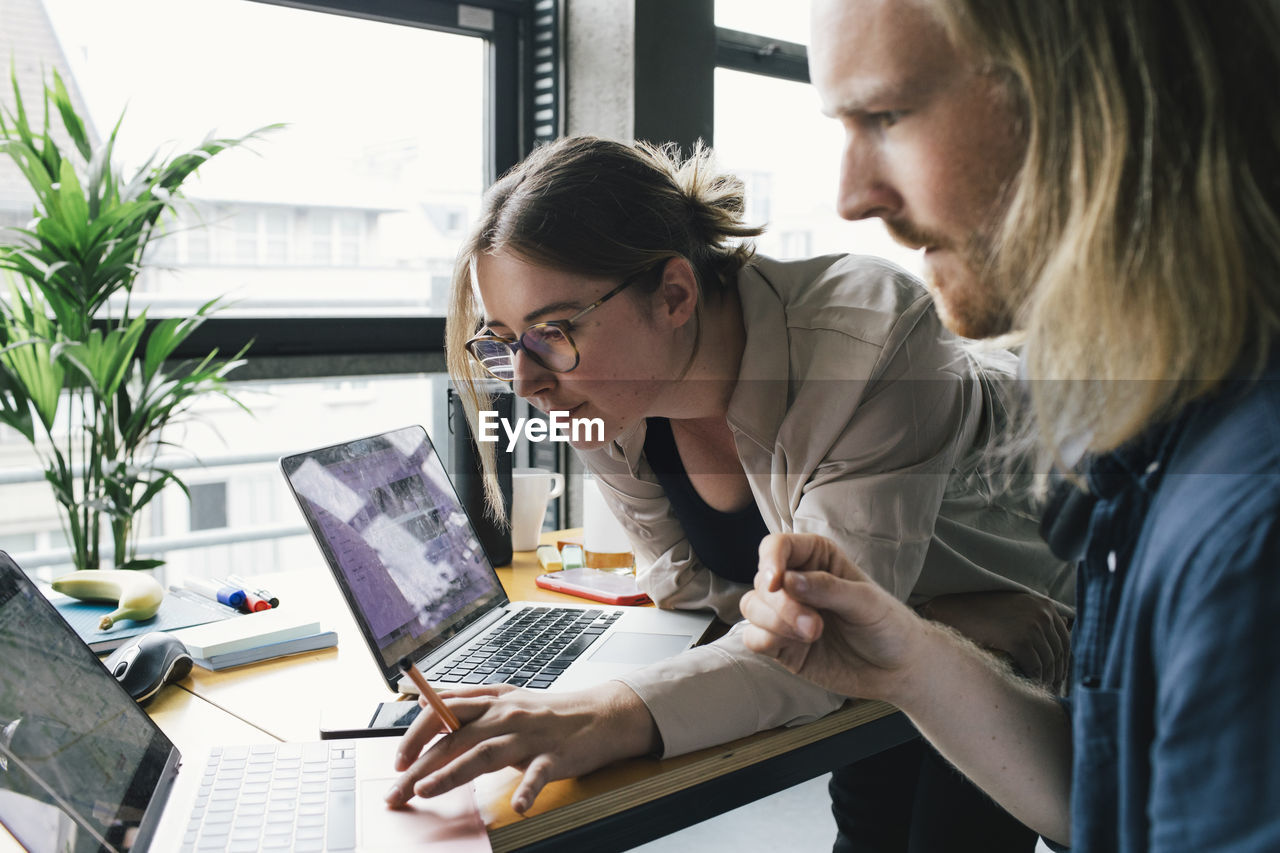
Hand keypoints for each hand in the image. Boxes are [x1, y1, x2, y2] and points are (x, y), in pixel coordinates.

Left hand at [384, 681, 658, 813]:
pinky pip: (538, 774)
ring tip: (427, 791)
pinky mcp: (555, 755)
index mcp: (492, 701)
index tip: (397, 762)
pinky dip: (528, 790)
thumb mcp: (506, 699)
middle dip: (420, 766)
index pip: (442, 714)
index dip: (415, 736)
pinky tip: (517, 807)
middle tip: (396, 792)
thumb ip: (468, 704)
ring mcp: (530, 735)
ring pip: (484, 752)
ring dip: (451, 773)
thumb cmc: (549, 712)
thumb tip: (427, 706)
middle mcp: (506, 715)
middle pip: (454, 739)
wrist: (601, 714)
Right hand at [740, 533, 930, 703]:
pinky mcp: (780, 644)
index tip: (776, 583)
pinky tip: (796, 647)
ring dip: (776, 623)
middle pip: (762, 582)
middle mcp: (795, 582)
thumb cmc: (888, 626)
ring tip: (812, 636)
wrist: (897, 669)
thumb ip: (828, 588)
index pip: (777, 547)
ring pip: (751, 607)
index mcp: (816, 558)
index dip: (771, 561)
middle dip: (783, 606)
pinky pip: (753, 637)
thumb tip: (787, 580)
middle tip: (814, 626)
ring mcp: (785, 614)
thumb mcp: (866, 602)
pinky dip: (766, 641)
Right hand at [918, 591, 1070, 687]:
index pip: (1065, 639)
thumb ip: (1037, 619)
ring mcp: (1032, 626)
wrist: (955, 611)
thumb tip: (1063, 634)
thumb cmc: (982, 613)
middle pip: (1059, 652)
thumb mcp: (1016, 608)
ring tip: (1041, 692)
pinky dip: (1034, 679)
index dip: (1063, 661)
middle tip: (1052, 689)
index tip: (1059, 676)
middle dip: (1057, 673)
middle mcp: (1043, 613)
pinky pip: (1035, 667)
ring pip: (1048, 662)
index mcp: (1045, 605)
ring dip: (1046, 680)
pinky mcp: (1020, 640)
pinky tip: (1028, 686)